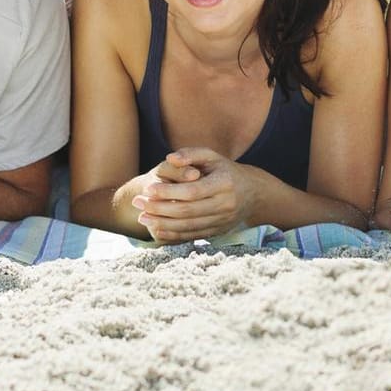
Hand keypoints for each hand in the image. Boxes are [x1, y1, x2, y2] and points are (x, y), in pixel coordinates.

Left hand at [133, 148, 253, 243]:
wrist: (252, 193)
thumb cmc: (225, 170)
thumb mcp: (212, 156)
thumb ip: (191, 153)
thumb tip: (170, 158)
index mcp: (224, 183)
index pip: (193, 190)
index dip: (169, 191)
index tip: (148, 188)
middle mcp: (225, 204)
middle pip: (188, 210)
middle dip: (160, 208)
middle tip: (138, 203)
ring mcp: (222, 221)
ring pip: (188, 226)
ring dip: (162, 223)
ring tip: (141, 217)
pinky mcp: (218, 232)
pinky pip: (192, 236)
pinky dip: (172, 235)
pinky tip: (155, 230)